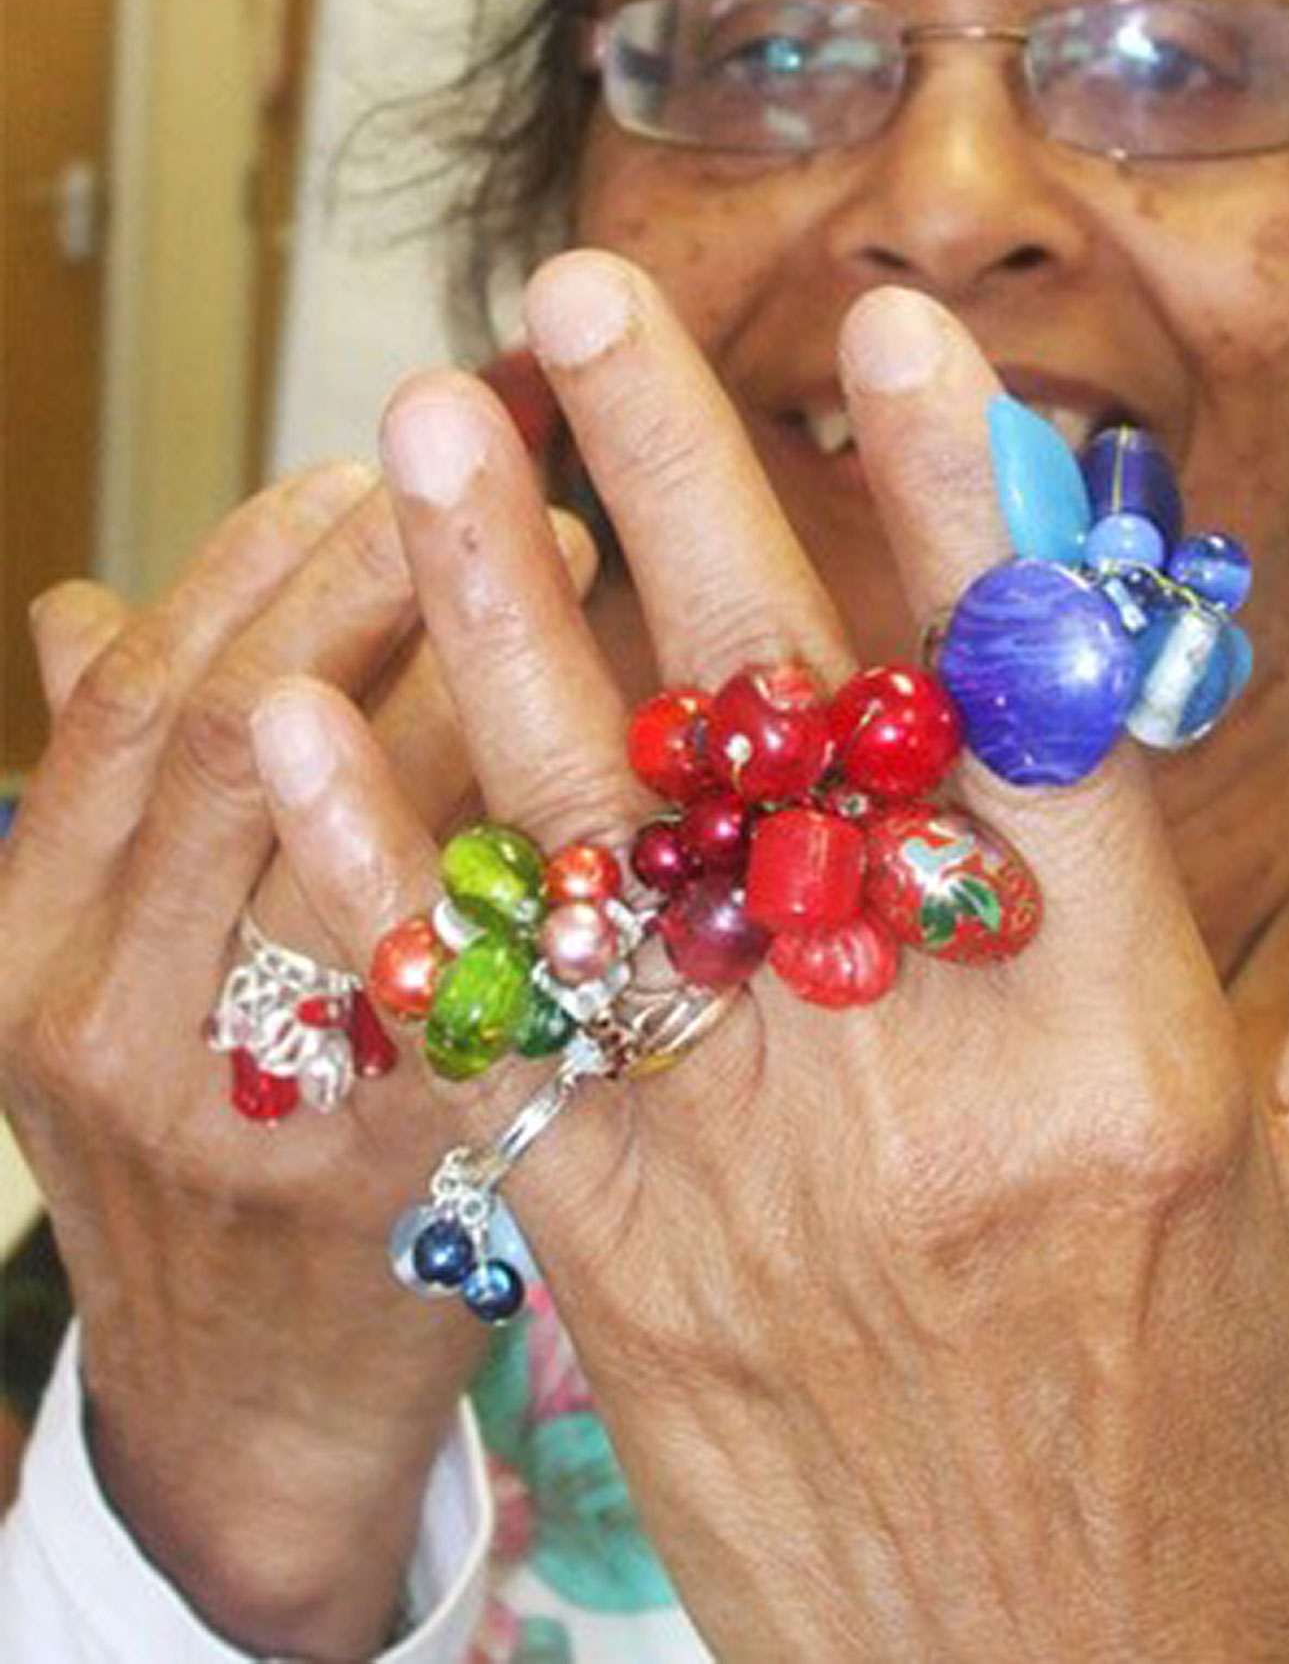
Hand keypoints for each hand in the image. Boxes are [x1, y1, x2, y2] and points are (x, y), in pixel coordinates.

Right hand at [0, 463, 596, 1657]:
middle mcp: (111, 1028)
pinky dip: (557, 832)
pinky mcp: (408, 1178)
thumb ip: (103, 795)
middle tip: (496, 462)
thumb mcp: (93, 973)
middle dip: (371, 578)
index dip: (249, 567)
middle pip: (241, 745)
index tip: (354, 466)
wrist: (243, 1414)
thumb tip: (71, 601)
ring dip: (485, 669)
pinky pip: (494, 963)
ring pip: (374, 836)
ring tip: (584, 546)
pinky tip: (639, 729)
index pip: (134, 708)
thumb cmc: (183, 1134)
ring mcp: (257, 1110)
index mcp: (26, 950)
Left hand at [248, 252, 1288, 1663]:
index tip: (896, 337)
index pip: (1029, 731)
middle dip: (674, 491)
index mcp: (1111, 1062)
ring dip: (494, 621)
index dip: (966, 514)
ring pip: (591, 849)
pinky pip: (469, 1043)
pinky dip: (374, 883)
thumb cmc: (1217, 1449)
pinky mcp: (602, 1247)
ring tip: (430, 432)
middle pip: (776, 738)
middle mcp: (902, 1086)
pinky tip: (296, 730)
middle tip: (579, 301)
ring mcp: (728, 1166)